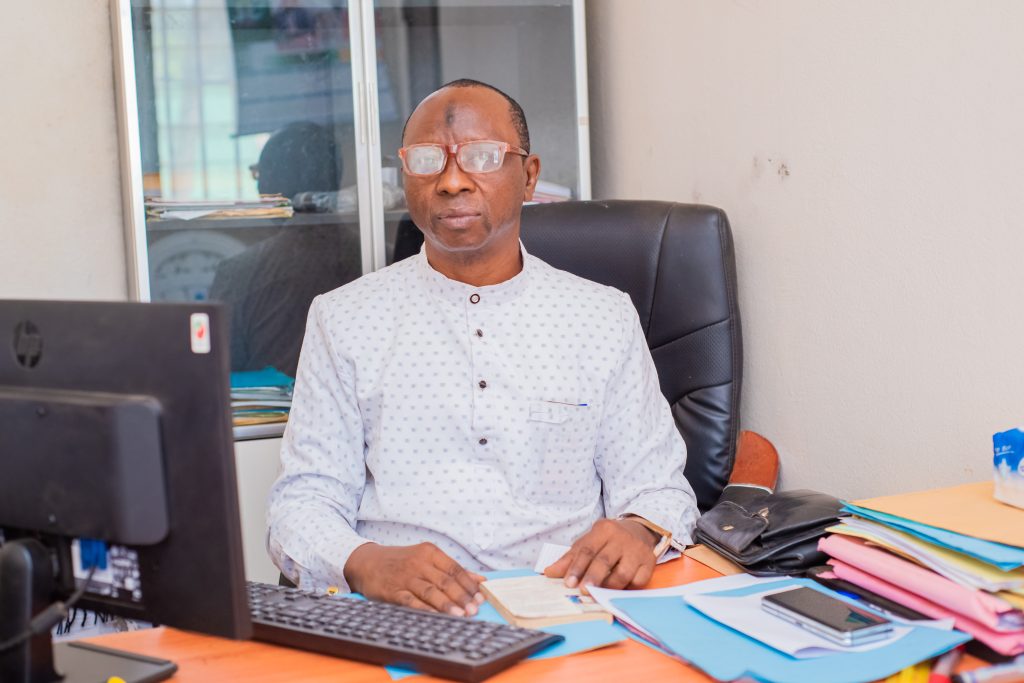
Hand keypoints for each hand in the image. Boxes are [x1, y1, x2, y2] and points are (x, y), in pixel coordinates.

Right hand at [344, 542, 485, 615]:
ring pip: (430, 591)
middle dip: (462, 597)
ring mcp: (405, 577)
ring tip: (462, 615)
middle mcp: (418, 562)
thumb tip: (480, 580)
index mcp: (429, 552)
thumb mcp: (426, 558)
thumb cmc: (402, 561)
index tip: (481, 597)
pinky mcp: (393, 591)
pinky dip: (425, 610)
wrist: (367, 562)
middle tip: (474, 610)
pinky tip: (437, 617)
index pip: (455, 569)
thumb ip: (452, 569)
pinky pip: (411, 602)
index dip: (469, 584)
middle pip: (445, 581)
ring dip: (447, 605)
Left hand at [543, 518, 657, 589]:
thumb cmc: (608, 540)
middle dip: (592, 578)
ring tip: (598, 595)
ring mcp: (637, 550)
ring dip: (609, 586)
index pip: (587, 549)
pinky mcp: (649, 562)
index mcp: (603, 530)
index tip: (568, 583)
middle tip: (583, 591)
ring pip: (622, 573)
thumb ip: (570, 558)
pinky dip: (627, 589)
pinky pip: (638, 581)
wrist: (639, 530)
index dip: (576, 567)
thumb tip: (549, 572)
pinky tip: (617, 592)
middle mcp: (621, 538)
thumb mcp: (588, 542)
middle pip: (604, 560)